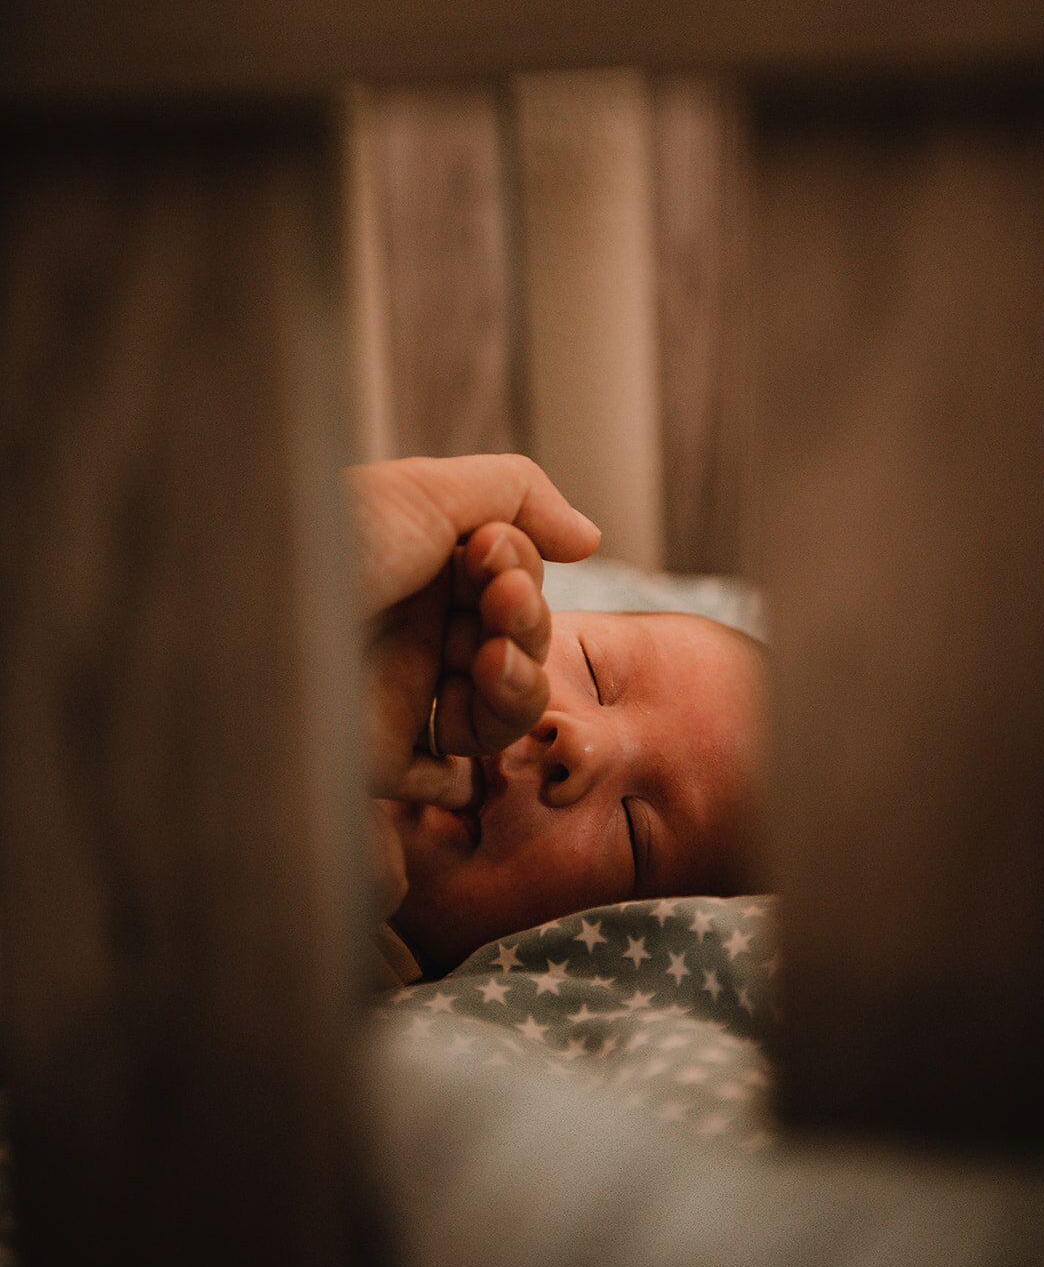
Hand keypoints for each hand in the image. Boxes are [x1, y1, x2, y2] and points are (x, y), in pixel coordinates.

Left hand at [349, 455, 599, 797]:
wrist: (232, 620)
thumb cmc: (323, 539)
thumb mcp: (423, 488)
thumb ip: (516, 494)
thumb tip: (589, 537)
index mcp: (423, 563)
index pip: (510, 581)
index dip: (516, 569)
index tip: (485, 555)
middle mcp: (413, 628)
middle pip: (517, 646)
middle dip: (525, 625)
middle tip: (493, 608)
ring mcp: (397, 694)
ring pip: (498, 715)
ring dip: (517, 690)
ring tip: (487, 665)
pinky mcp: (374, 757)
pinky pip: (439, 778)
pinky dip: (461, 773)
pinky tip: (457, 752)